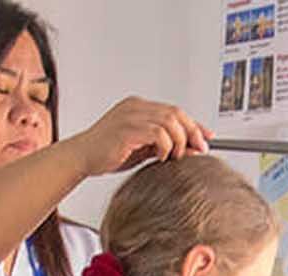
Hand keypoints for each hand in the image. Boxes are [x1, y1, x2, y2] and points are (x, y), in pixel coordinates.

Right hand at [71, 97, 212, 175]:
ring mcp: (131, 116)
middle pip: (176, 112)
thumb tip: (192, 149)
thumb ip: (165, 145)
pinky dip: (165, 146)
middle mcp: (135, 107)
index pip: (173, 110)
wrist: (81, 158)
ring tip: (174, 156)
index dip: (193, 123)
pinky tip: (160, 157)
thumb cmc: (107, 154)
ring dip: (179, 141)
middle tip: (200, 149)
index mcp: (138, 107)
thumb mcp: (142, 149)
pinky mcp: (127, 129)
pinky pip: (158, 133)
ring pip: (170, 122)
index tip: (206, 137)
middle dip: (192, 131)